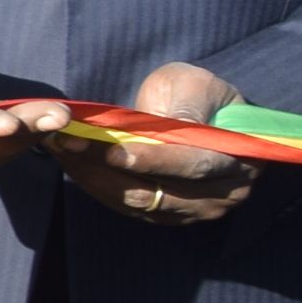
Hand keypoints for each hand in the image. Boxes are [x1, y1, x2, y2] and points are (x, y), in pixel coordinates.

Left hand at [48, 60, 256, 226]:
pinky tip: (68, 161)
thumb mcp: (197, 86)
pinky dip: (93, 183)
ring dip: (92, 176)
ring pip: (134, 202)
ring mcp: (192, 210)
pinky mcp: (162, 216)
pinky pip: (123, 205)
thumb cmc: (198, 96)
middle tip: (69, 145)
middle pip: (158, 190)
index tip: (115, 152)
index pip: (194, 165)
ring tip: (61, 148)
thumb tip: (172, 125)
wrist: (194, 114)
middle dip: (107, 168)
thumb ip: (188, 105)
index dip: (154, 160)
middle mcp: (222, 194)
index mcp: (240, 159)